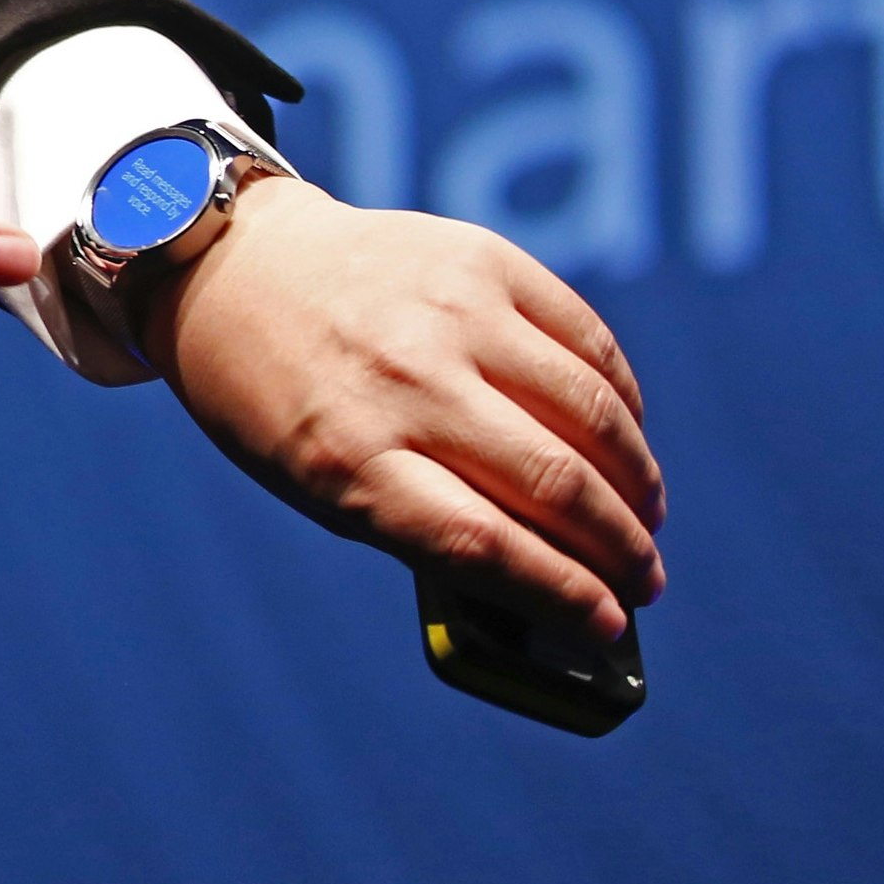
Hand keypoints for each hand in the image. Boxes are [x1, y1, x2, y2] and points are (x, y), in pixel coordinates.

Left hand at [142, 177, 667, 636]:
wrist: (237, 265)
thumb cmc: (276, 400)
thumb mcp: (314, 484)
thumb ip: (421, 527)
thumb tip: (553, 578)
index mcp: (346, 458)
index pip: (483, 546)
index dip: (565, 595)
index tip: (610, 623)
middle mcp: (403, 382)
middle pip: (553, 484)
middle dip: (621, 548)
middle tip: (644, 579)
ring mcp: (449, 314)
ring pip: (591, 413)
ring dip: (637, 480)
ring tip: (645, 516)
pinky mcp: (482, 260)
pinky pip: (586, 340)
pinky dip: (622, 401)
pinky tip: (625, 437)